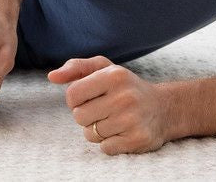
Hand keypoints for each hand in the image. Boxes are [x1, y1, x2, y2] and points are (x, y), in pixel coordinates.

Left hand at [47, 56, 170, 154]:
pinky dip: (109, 143)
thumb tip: (51, 77)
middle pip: (79, 117)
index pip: (72, 94)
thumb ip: (75, 68)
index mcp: (114, 75)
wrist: (164, 108)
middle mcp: (124, 96)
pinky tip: (122, 132)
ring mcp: (132, 119)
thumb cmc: (125, 86)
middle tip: (102, 110)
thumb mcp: (103, 69)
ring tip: (113, 120)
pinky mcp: (138, 140)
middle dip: (86, 116)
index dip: (74, 100)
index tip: (87, 98)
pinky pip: (105, 148)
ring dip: (97, 130)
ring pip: (91, 134)